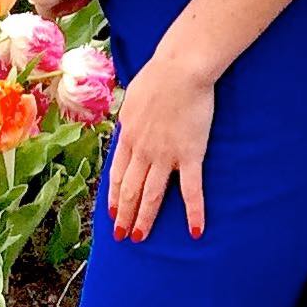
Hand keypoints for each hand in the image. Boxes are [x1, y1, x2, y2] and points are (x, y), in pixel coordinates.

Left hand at [107, 49, 214, 241]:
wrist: (181, 69)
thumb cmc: (158, 75)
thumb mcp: (132, 97)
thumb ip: (129, 116)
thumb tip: (126, 126)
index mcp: (128, 135)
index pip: (117, 173)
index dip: (113, 195)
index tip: (111, 212)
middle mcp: (143, 151)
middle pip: (130, 189)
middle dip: (124, 214)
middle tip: (121, 235)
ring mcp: (166, 155)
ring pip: (152, 194)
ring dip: (145, 218)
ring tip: (140, 237)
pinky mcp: (190, 154)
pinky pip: (191, 189)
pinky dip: (194, 212)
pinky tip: (196, 231)